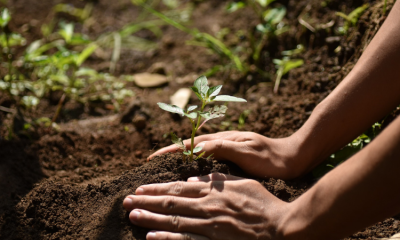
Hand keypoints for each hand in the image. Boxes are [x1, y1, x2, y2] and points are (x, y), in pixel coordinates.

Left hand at [123, 173, 287, 239]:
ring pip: (173, 220)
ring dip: (150, 217)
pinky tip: (151, 236)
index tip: (140, 188)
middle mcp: (207, 207)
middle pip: (170, 202)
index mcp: (213, 191)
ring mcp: (209, 227)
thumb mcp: (242, 183)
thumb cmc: (263, 203)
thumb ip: (217, 179)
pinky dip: (167, 237)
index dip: (157, 188)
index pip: (178, 187)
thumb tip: (194, 176)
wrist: (281, 228)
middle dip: (146, 201)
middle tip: (126, 201)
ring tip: (132, 215)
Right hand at [148, 131, 301, 178]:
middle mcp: (222, 142)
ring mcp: (227, 148)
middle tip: (153, 162)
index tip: (153, 157)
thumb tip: (198, 146)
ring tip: (166, 165)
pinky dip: (195, 161)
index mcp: (223, 140)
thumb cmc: (270, 158)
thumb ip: (223, 147)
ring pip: (198, 150)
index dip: (171, 150)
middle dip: (170, 152)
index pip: (191, 143)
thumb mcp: (246, 152)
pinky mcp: (233, 155)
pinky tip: (193, 170)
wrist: (291, 158)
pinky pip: (207, 157)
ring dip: (181, 156)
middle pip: (190, 144)